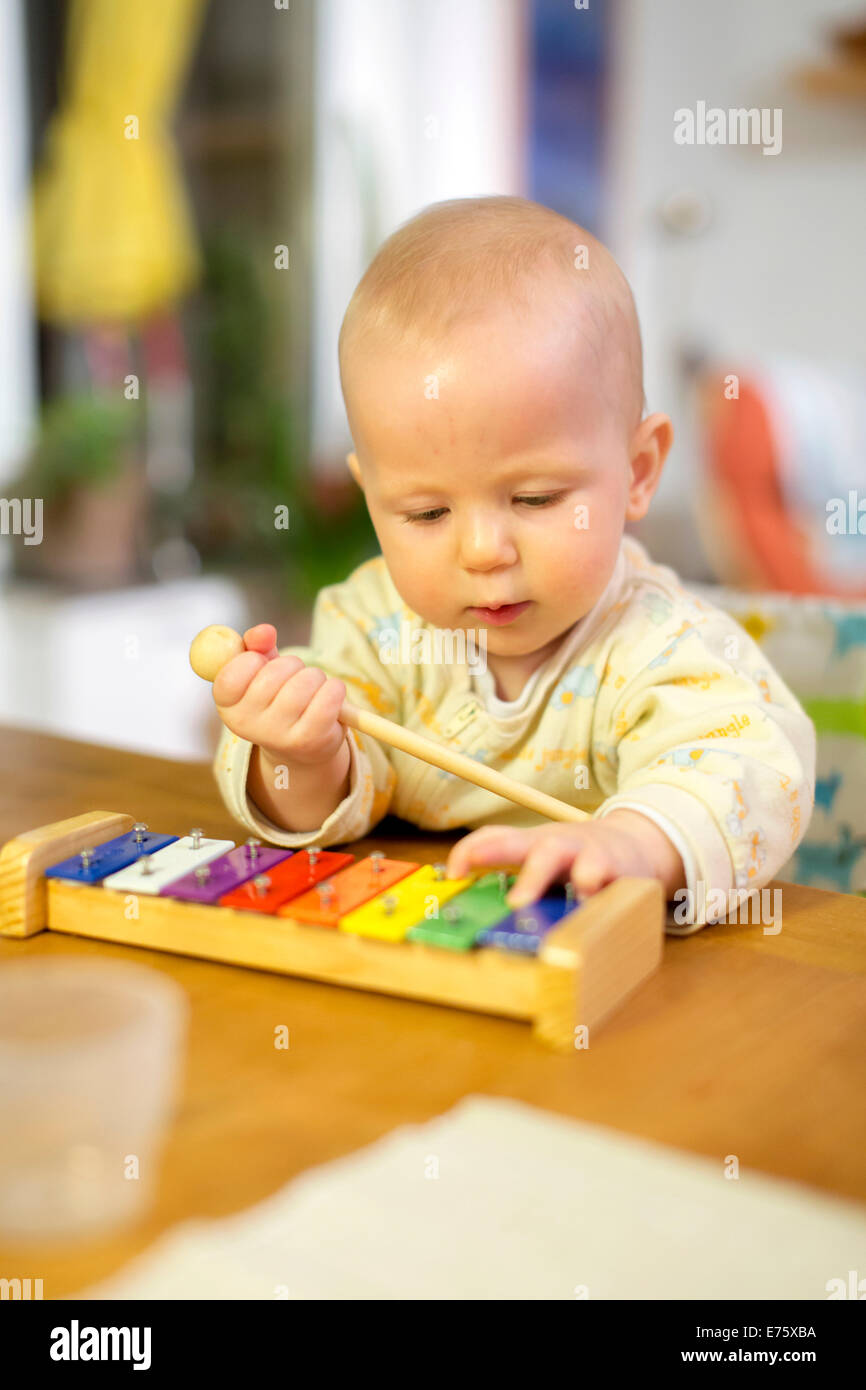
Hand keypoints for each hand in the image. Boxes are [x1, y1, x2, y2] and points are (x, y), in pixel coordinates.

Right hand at [212, 623, 347, 766]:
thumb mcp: (261, 669)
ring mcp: (278, 736)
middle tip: (294, 676)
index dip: (252, 660)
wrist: (301, 748)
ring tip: (311, 689)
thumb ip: (256, 645)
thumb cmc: (277, 699)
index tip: (260, 664)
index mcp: (227, 706)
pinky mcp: (309, 740)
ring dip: (315, 676)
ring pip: (306, 681)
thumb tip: (265, 631)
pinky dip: (334, 689)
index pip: (232, 674)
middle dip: (291, 664)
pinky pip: (329, 696)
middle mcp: (247, 725)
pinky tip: (328, 698)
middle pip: (275, 673)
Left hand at [445, 810, 684, 907]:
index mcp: (532, 844)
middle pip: (524, 844)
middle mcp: (554, 844)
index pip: (493, 837)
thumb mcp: (544, 859)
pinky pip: (598, 876)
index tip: (453, 874)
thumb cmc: (579, 857)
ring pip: (555, 855)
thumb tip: (475, 909)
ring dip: (536, 876)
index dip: (470, 850)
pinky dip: (589, 889)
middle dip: (499, 856)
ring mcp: (583, 853)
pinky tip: (581, 904)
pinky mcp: (613, 866)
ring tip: (522, 903)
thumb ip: (516, 876)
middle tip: (483, 889)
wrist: (638, 843)